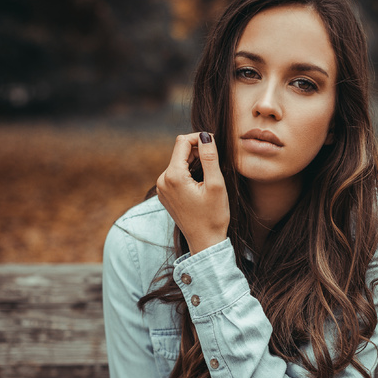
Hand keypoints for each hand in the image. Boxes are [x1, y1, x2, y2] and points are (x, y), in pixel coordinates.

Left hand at [156, 132, 229, 254]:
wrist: (205, 242)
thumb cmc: (213, 216)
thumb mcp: (216, 184)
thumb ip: (210, 157)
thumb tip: (206, 135)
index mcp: (172, 176)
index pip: (182, 142)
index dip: (200, 138)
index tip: (215, 144)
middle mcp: (162, 180)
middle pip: (180, 151)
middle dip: (198, 151)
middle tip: (216, 163)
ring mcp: (161, 188)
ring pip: (178, 162)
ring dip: (195, 162)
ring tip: (210, 176)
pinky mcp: (165, 194)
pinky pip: (176, 174)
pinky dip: (189, 172)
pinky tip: (201, 184)